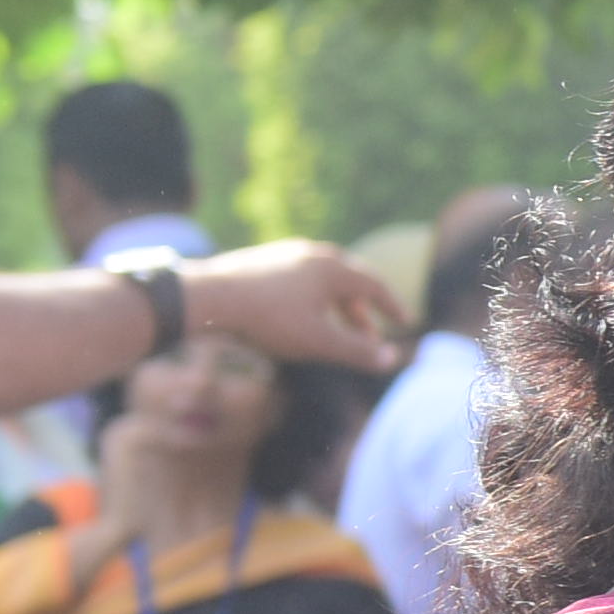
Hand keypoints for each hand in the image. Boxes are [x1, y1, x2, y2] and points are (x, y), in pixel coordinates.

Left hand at [183, 240, 413, 370]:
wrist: (208, 297)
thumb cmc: (268, 320)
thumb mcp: (318, 342)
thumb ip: (357, 352)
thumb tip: (391, 360)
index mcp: (334, 269)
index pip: (375, 285)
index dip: (392, 307)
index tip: (405, 323)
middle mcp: (314, 254)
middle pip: (349, 282)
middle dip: (361, 312)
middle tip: (368, 337)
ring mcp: (285, 254)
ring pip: (322, 281)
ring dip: (335, 306)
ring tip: (333, 329)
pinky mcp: (261, 260)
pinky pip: (298, 279)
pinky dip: (311, 299)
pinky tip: (296, 317)